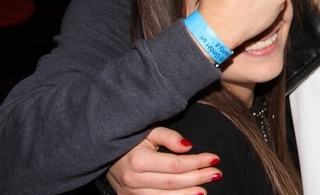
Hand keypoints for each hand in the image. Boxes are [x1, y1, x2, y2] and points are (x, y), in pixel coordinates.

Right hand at [106, 127, 220, 194]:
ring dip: (188, 194)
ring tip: (205, 189)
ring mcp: (130, 193)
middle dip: (198, 178)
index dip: (197, 162)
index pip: (176, 165)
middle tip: (217, 173)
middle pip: (173, 183)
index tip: (214, 158)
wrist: (103, 151)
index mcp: (138, 160)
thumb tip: (188, 146)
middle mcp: (133, 179)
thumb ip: (168, 136)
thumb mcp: (148, 130)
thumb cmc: (130, 137)